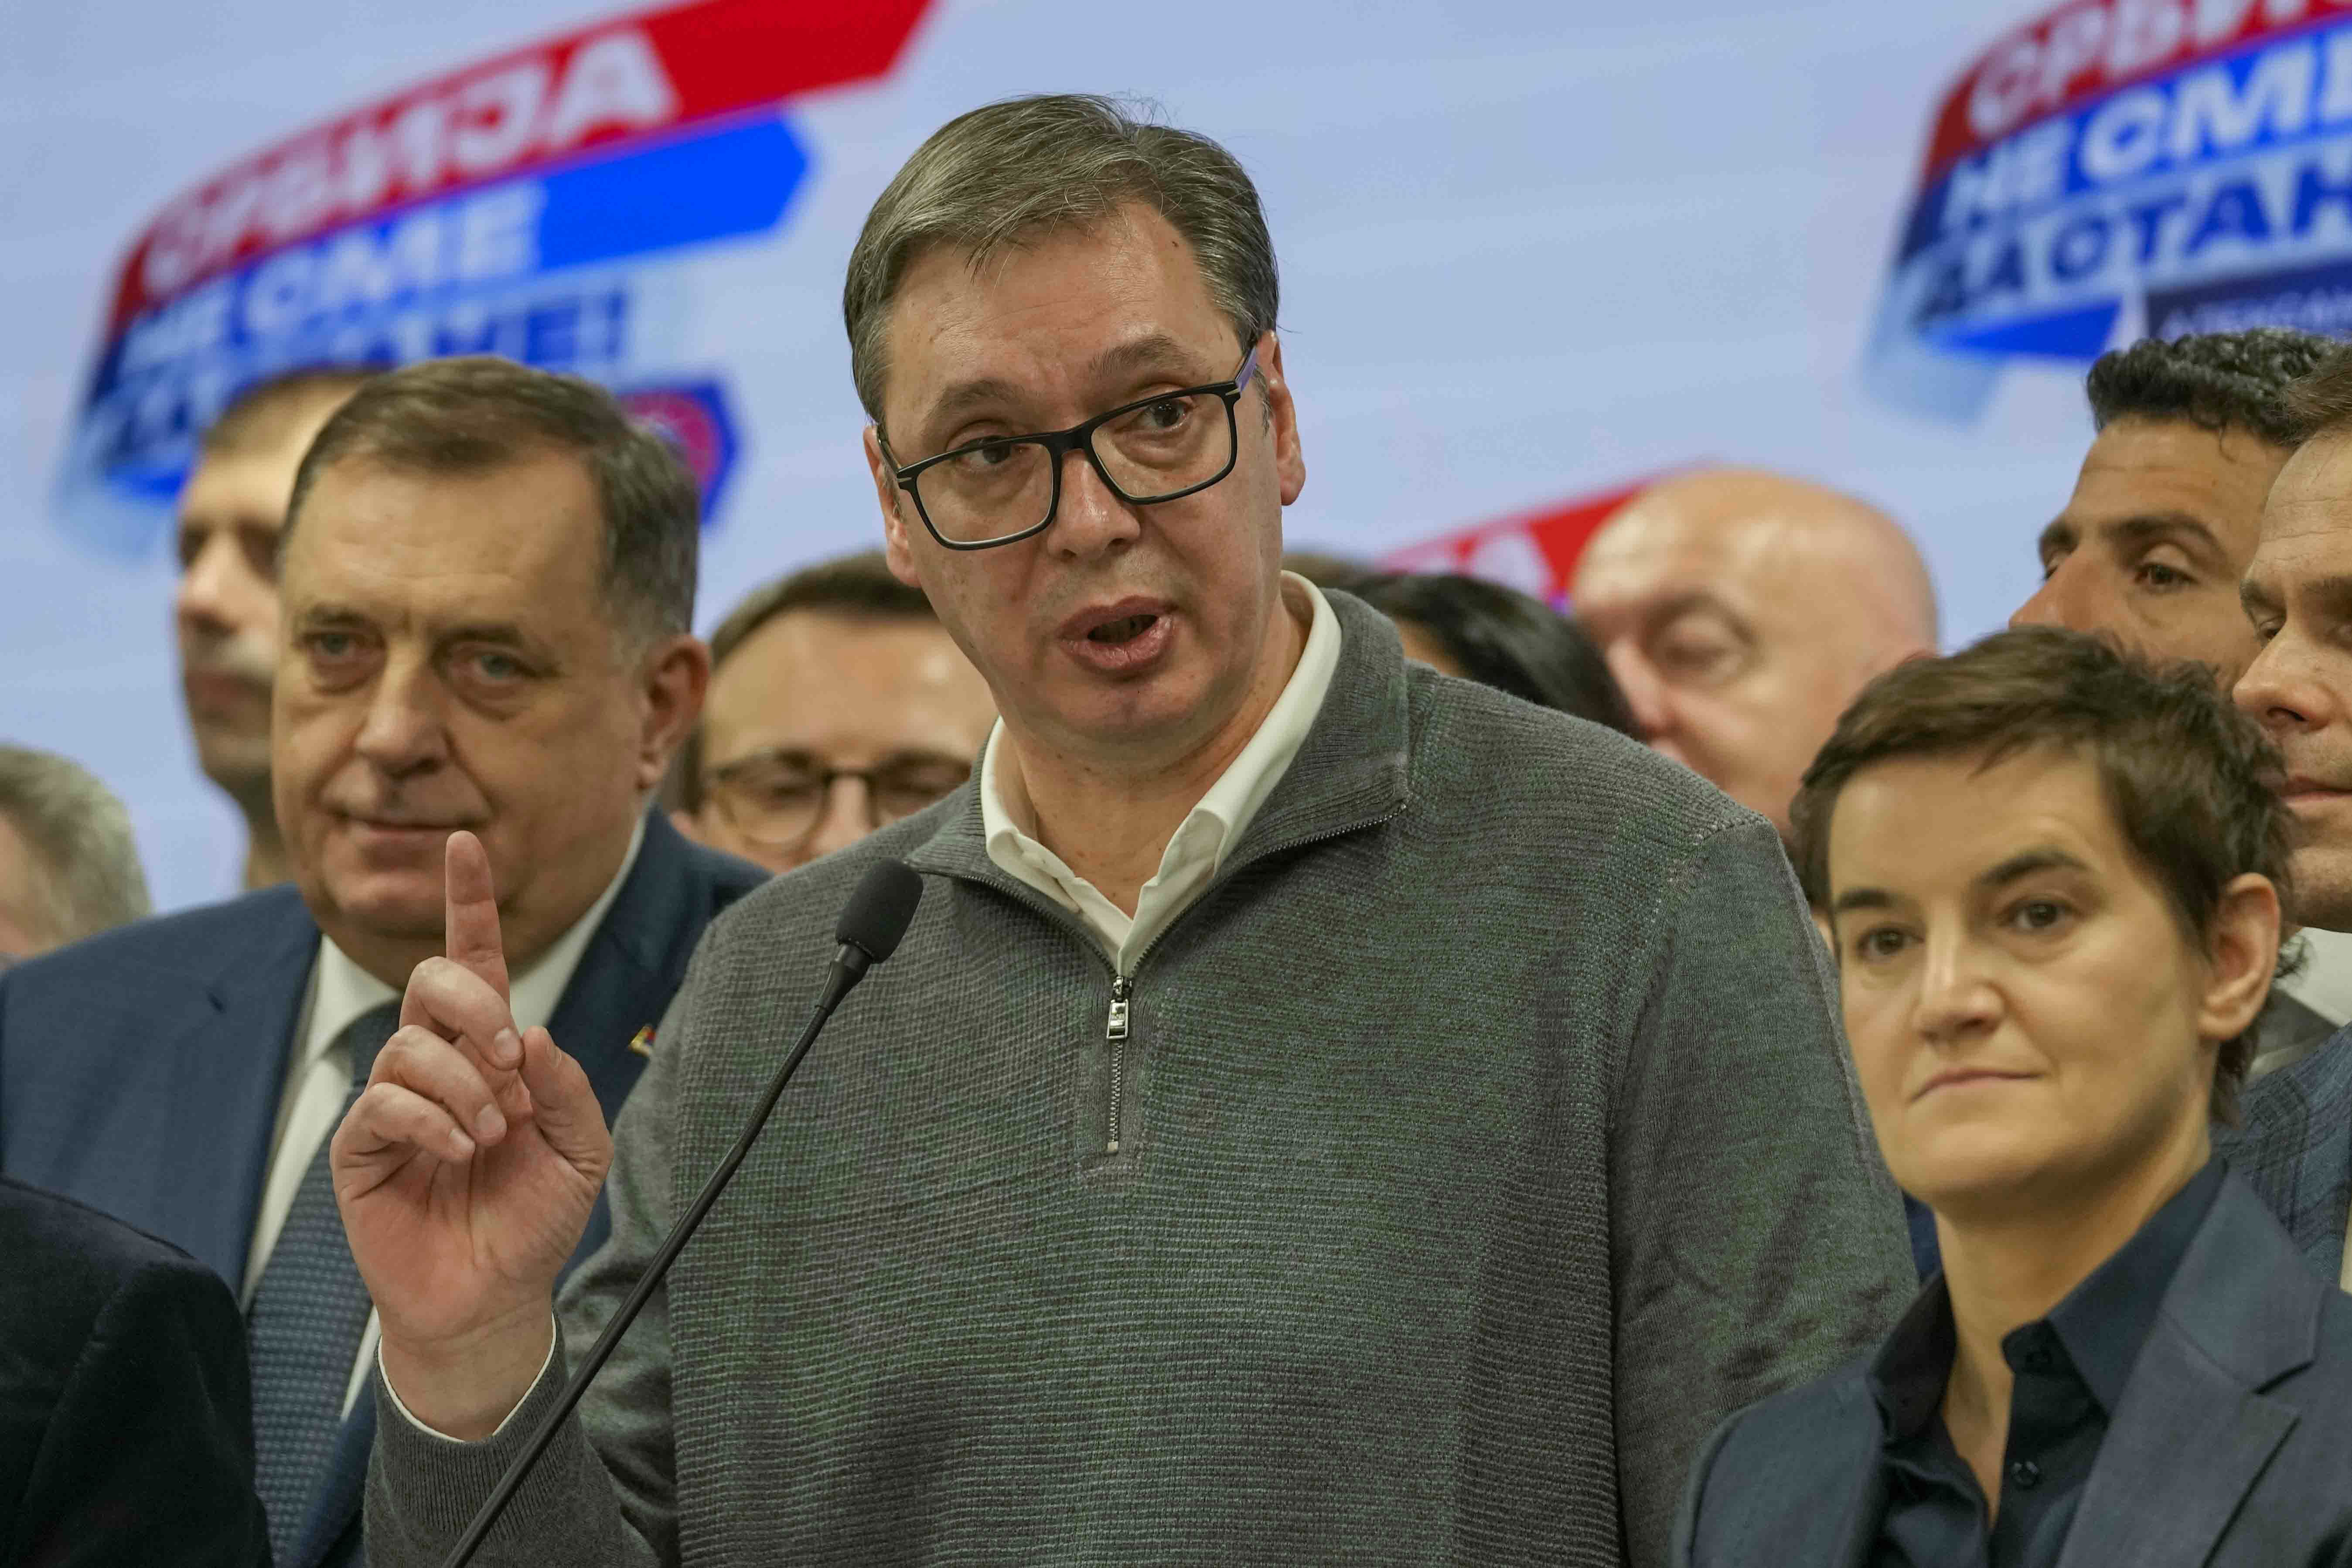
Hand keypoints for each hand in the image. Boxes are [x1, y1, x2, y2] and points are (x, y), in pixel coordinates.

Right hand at [331, 830, 613, 1436]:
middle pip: (431, 982)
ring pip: (408, 1044)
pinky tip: (461, 1153)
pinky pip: (383, 1103)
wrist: (496, 1295)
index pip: (475, 960)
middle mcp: (437, 1062)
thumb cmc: (534, 1217)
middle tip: (509, 1057)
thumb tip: (528, 1032)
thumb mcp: (582, 1149)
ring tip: (494, 1133)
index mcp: (490, 1050)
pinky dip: (431, 1121)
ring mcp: (394, 1101)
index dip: (468, 901)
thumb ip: (569, 1086)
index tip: (467, 842)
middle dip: (472, 1003)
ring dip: (462, 1082)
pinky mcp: (361, 1147)